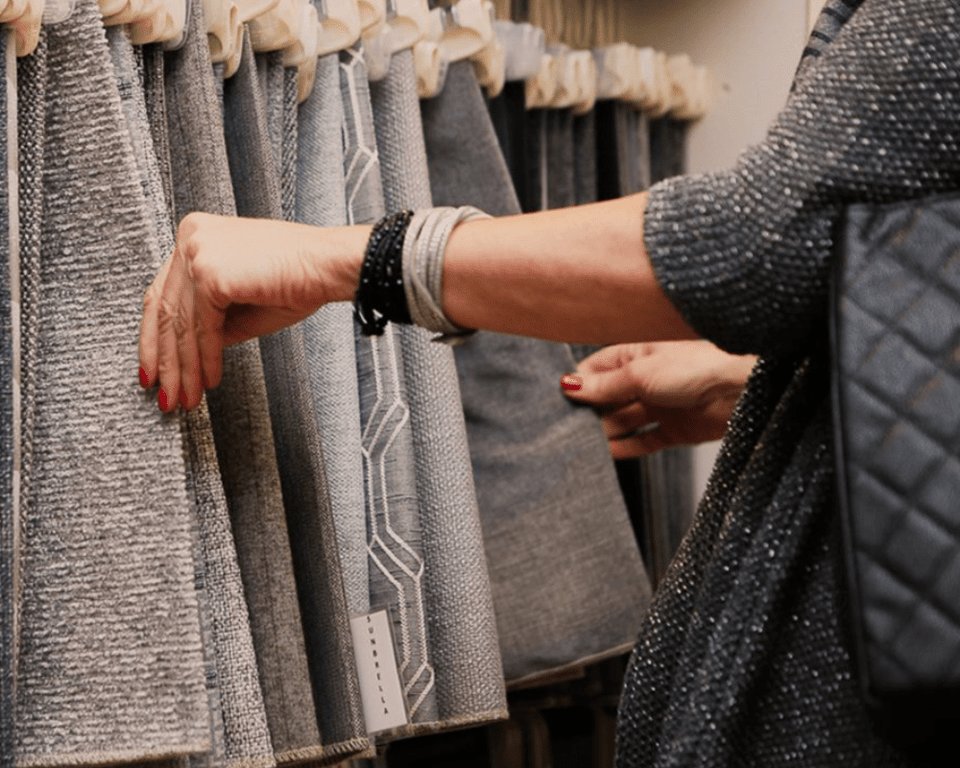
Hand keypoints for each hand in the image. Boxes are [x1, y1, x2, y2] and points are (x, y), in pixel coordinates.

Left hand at [138, 212, 367, 411]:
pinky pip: (202, 329)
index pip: (164, 291)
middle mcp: (191, 237)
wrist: (328, 266)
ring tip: (186, 396)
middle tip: (165, 391)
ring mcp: (197, 253)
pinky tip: (209, 379)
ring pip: (181, 324)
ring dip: (184, 368)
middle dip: (165, 359)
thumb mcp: (246, 303)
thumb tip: (194, 352)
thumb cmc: (301, 277)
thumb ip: (215, 321)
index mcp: (197, 234)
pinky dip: (205, 360)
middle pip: (165, 309)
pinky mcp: (209, 274)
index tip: (155, 364)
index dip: (155, 334)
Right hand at [561, 341, 755, 458]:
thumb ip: (604, 385)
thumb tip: (569, 386)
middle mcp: (646, 379)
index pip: (596, 371)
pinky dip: (625, 449)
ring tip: (581, 445)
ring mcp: (660, 405)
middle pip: (607, 398)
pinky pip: (643, 441)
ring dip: (604, 433)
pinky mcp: (675, 430)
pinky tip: (607, 454)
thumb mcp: (640, 373)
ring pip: (623, 422)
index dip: (578, 386)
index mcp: (636, 355)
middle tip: (565, 428)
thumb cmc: (698, 364)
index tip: (558, 401)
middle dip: (589, 412)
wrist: (742, 386)